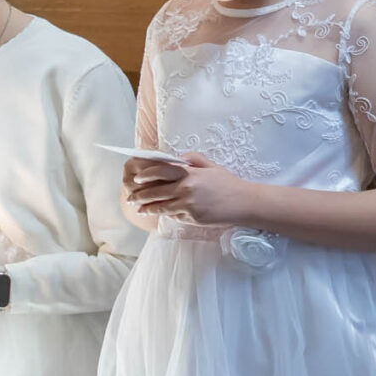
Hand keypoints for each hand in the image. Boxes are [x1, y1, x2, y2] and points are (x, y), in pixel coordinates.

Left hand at [125, 153, 256, 226]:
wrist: (244, 203)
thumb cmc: (229, 184)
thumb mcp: (212, 166)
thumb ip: (193, 159)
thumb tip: (177, 158)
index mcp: (190, 173)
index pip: (161, 171)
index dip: (146, 175)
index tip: (137, 179)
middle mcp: (186, 188)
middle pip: (156, 192)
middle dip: (140, 195)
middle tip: (131, 198)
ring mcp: (188, 205)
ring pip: (161, 207)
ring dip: (148, 208)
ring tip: (140, 209)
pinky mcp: (192, 218)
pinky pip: (175, 216)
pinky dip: (167, 215)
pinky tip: (160, 214)